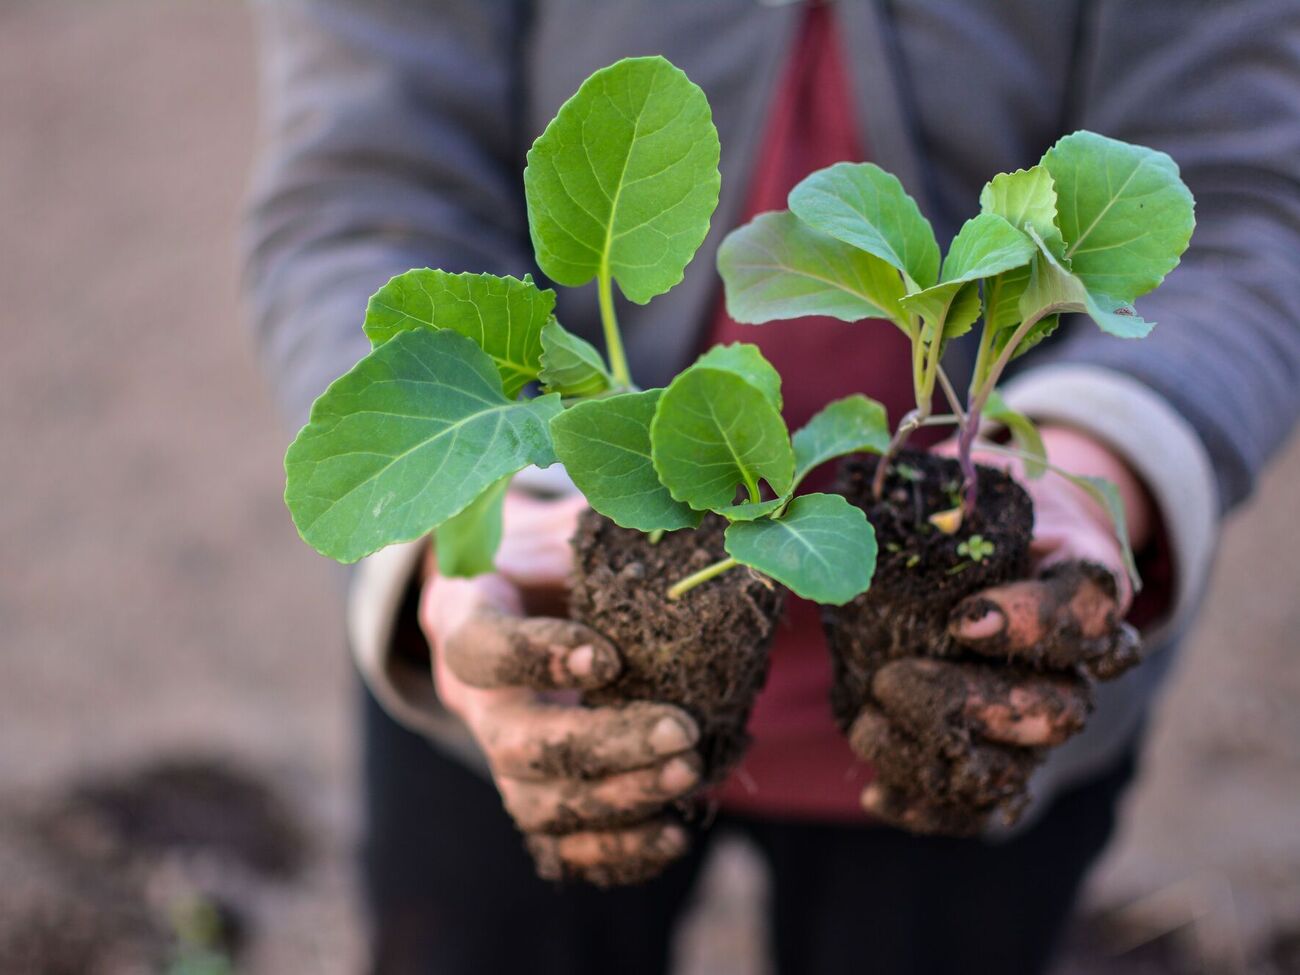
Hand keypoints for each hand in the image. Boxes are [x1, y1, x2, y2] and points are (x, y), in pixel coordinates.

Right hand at [419, 493, 701, 884]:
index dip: (536, 658)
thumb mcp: (562, 524)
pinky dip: (614, 852)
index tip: (607, 656)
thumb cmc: (549, 553)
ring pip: (537, 803)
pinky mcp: (535, 794)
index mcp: (468, 619)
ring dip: (616, 800)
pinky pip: (560, 846)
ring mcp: (501, 755)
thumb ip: (595, 526)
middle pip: (516, 745)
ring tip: (688, 774)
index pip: (482, 649)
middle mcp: (474, 698)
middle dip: (602, 745)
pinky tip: (673, 833)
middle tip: (679, 731)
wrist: (521, 600)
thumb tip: (675, 521)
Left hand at [852, 427, 1148, 833]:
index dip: (1030, 624)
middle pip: (1056, 711)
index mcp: (1081, 579)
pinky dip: (929, 807)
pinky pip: (981, 808)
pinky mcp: (1000, 758)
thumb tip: (859, 497)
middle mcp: (1077, 664)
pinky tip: (876, 791)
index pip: (1086, 611)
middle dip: (966, 705)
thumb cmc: (976, 510)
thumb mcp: (965, 482)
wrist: (993, 550)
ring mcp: (1039, 720)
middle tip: (892, 679)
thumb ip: (934, 491)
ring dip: (935, 757)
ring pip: (1016, 770)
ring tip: (868, 723)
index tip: (961, 619)